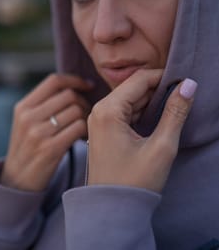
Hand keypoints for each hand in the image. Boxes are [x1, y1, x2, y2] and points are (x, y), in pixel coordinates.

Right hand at [0, 74, 92, 191]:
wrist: (18, 180)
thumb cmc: (29, 146)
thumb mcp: (27, 121)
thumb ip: (45, 103)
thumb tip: (76, 86)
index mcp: (23, 106)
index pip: (54, 81)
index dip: (75, 80)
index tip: (88, 85)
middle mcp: (28, 117)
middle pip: (69, 95)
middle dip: (84, 101)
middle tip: (87, 112)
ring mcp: (38, 133)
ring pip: (76, 111)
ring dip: (87, 117)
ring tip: (85, 125)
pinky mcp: (50, 149)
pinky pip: (79, 127)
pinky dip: (86, 130)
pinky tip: (84, 137)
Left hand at [87, 69, 196, 192]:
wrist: (111, 210)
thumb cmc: (134, 183)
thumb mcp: (161, 146)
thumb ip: (175, 112)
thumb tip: (188, 85)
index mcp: (108, 110)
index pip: (140, 79)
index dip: (164, 77)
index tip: (184, 82)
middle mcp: (99, 110)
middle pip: (134, 87)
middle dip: (158, 90)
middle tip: (181, 98)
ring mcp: (99, 120)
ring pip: (130, 99)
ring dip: (151, 101)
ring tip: (172, 109)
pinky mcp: (103, 129)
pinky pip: (125, 111)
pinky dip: (142, 112)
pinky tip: (156, 119)